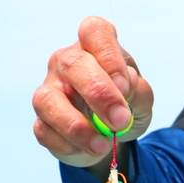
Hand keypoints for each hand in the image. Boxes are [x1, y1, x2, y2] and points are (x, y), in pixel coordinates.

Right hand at [32, 16, 153, 166]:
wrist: (111, 136)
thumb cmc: (125, 106)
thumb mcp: (142, 99)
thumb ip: (139, 90)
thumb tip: (125, 87)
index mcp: (94, 47)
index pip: (94, 31)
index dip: (109, 56)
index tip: (125, 86)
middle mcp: (66, 62)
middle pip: (71, 63)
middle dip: (99, 94)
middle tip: (120, 121)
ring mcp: (49, 90)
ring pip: (49, 100)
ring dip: (78, 127)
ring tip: (103, 145)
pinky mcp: (42, 120)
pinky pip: (46, 132)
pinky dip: (70, 146)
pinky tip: (89, 150)